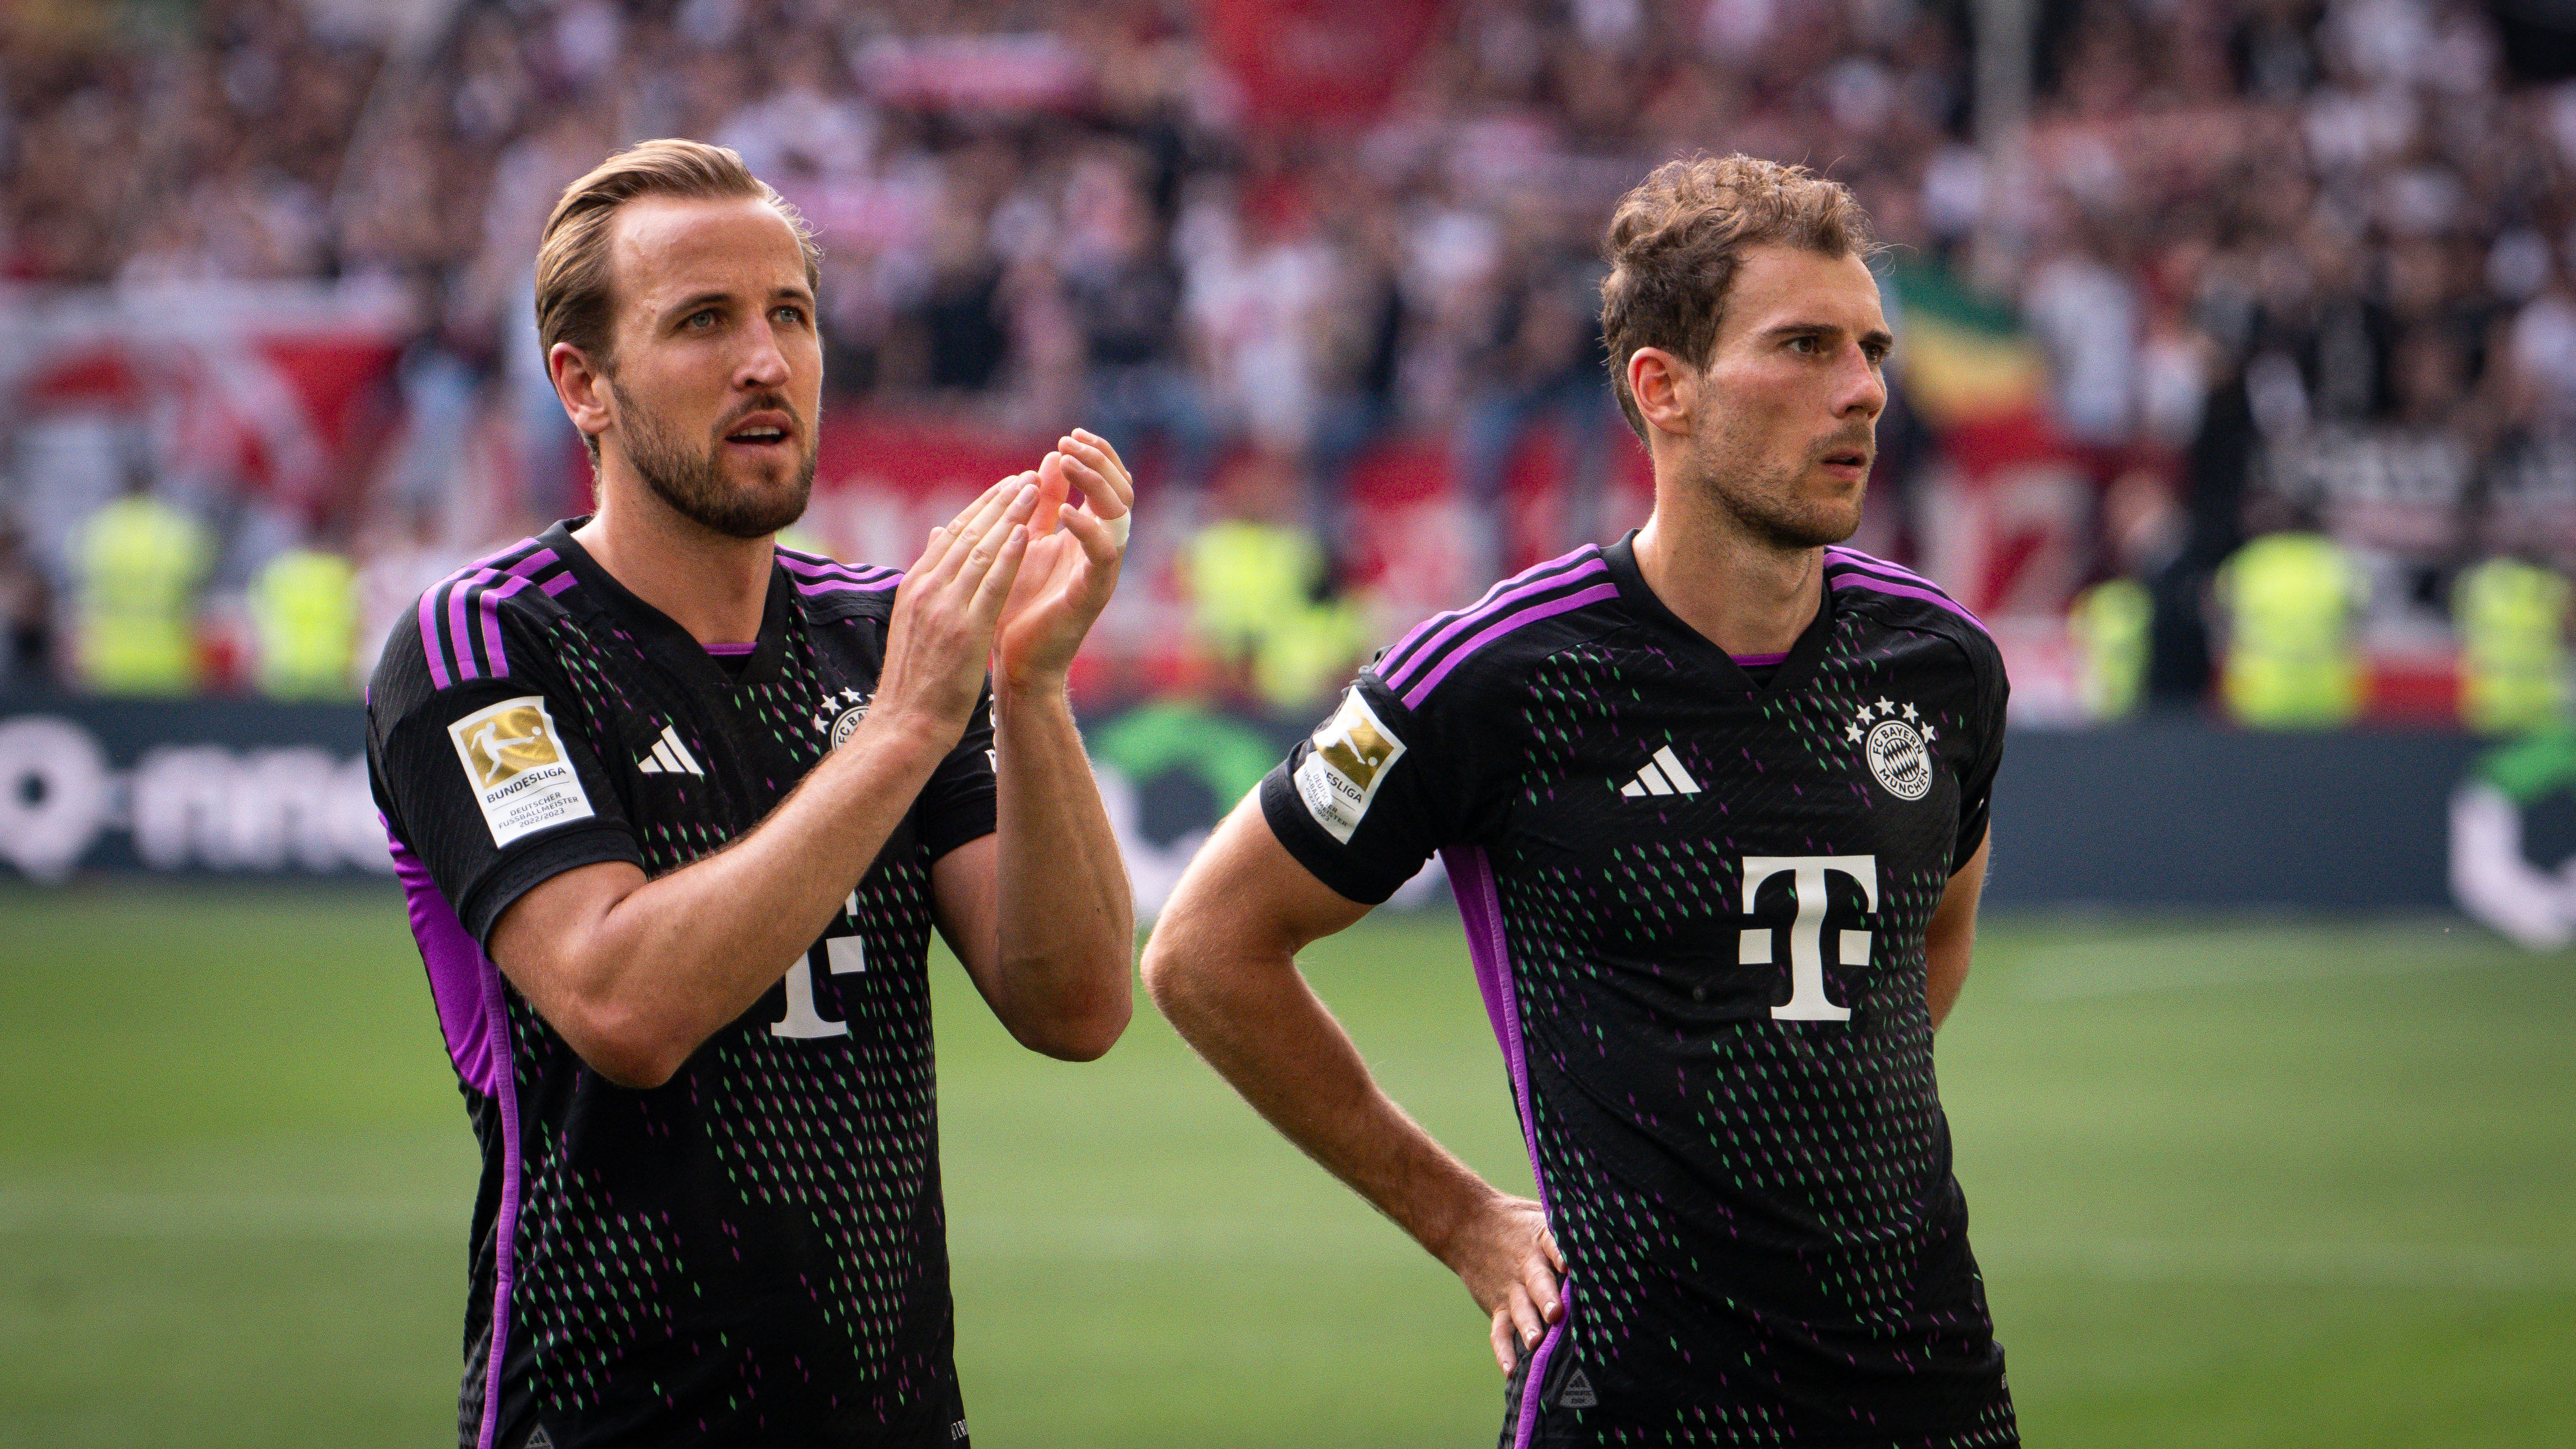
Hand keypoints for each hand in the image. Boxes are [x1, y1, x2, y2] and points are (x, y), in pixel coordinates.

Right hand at [871, 477, 1037, 740]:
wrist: (905, 723)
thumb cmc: (915, 679)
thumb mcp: (915, 620)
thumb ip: (929, 577)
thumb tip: (937, 536)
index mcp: (915, 585)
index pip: (952, 534)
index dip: (982, 507)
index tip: (1006, 486)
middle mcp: (926, 588)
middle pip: (967, 533)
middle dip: (999, 501)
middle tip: (1026, 476)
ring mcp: (944, 607)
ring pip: (981, 549)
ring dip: (1010, 516)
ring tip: (1034, 491)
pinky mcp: (964, 629)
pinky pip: (991, 583)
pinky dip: (1009, 554)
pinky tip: (1027, 532)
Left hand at [995, 428, 1133, 689]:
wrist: (1016, 662)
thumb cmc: (1017, 605)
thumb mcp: (1025, 542)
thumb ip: (1039, 505)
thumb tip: (1050, 459)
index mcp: (1087, 534)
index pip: (1108, 483)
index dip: (1095, 455)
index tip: (1068, 436)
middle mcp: (1102, 548)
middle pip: (1122, 491)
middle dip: (1099, 461)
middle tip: (1070, 443)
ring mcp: (1102, 571)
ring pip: (1120, 515)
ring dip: (1096, 483)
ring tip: (1069, 463)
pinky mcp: (1094, 593)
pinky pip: (1104, 554)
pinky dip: (1088, 529)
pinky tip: (1065, 514)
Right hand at [1441, 1192, 1564, 1373]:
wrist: (1467, 1224)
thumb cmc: (1518, 1222)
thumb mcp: (1543, 1215)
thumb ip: (1572, 1229)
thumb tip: (1615, 1238)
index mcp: (1541, 1239)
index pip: (1553, 1244)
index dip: (1562, 1254)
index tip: (1569, 1265)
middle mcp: (1526, 1265)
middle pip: (1538, 1281)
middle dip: (1547, 1298)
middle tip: (1556, 1313)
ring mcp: (1511, 1288)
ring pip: (1520, 1308)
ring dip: (1529, 1326)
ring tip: (1535, 1342)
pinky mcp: (1498, 1306)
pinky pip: (1500, 1330)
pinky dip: (1503, 1350)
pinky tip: (1510, 1370)